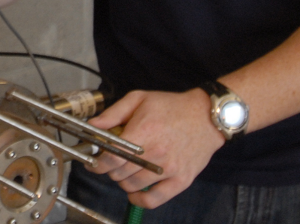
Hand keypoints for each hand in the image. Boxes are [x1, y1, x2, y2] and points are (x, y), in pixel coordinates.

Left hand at [85, 89, 225, 208]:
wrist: (207, 116)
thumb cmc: (172, 106)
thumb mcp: (139, 99)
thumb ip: (113, 113)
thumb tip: (92, 126)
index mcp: (144, 131)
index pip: (113, 156)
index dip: (98, 162)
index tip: (93, 162)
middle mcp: (156, 153)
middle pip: (119, 172)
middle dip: (109, 169)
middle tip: (111, 161)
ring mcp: (170, 169)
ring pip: (132, 186)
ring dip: (122, 181)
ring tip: (125, 170)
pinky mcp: (181, 180)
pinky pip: (155, 200)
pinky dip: (140, 200)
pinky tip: (134, 192)